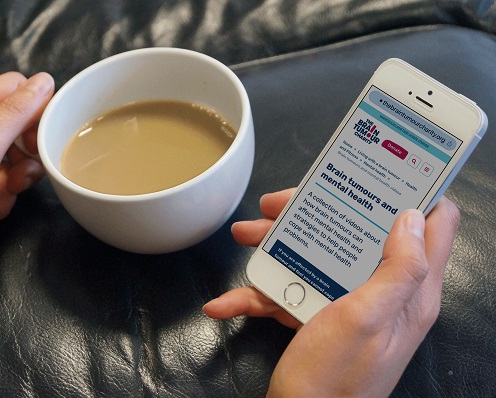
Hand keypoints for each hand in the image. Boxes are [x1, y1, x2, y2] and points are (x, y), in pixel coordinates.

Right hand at [204, 189, 459, 396]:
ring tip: (245, 236)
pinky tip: (227, 301)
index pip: (434, 226)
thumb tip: (413, 216)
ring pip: (320, 256)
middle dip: (318, 212)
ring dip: (278, 246)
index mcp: (407, 290)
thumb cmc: (334, 379)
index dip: (417, 191)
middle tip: (280, 203)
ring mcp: (349, 305)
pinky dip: (260, 293)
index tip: (384, 169)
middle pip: (358, 232)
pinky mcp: (321, 317)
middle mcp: (383, 293)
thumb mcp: (367, 318)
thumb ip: (399, 268)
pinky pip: (292, 292)